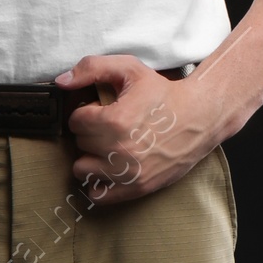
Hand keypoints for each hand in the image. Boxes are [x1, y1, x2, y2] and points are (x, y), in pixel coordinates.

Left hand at [54, 54, 221, 207]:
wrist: (200, 117)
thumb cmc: (164, 93)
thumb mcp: (130, 69)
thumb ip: (92, 68)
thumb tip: (62, 82)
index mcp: (116, 121)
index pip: (75, 121)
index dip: (87, 112)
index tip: (101, 110)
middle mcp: (120, 150)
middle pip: (79, 143)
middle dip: (91, 132)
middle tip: (111, 125)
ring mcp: (128, 173)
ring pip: (82, 169)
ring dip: (91, 156)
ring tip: (108, 145)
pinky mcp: (137, 188)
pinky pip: (98, 194)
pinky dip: (99, 182)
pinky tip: (110, 166)